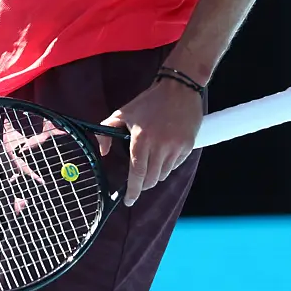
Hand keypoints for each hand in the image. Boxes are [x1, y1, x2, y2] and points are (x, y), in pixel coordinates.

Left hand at [94, 77, 202, 206]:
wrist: (178, 89)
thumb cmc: (148, 102)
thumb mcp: (123, 113)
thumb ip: (107, 131)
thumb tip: (103, 152)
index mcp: (141, 139)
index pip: (137, 173)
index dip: (133, 190)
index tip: (129, 201)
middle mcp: (160, 146)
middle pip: (151, 178)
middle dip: (144, 184)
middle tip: (139, 181)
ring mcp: (175, 147)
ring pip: (164, 174)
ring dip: (156, 173)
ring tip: (152, 160)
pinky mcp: (188, 146)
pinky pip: (176, 165)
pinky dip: (168, 165)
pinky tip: (165, 152)